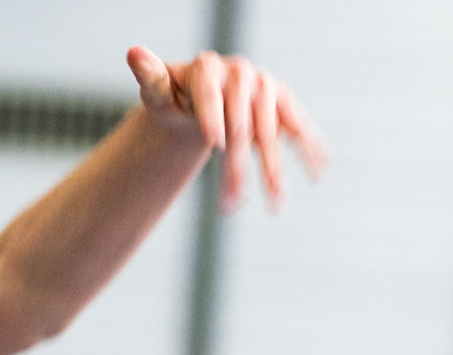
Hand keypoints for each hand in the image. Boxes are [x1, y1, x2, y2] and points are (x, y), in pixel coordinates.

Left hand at [127, 46, 327, 212]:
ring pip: (270, 132)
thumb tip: (133, 53)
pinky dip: (309, 146)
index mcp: (208, 68)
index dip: (212, 116)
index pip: (211, 94)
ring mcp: (265, 88)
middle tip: (233, 202)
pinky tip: (319, 170)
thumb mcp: (160, 91)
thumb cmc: (176, 97)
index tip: (213, 144)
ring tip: (275, 201)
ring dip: (273, 169)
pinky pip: (297, 126)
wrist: (201, 97)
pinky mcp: (282, 103)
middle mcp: (241, 74)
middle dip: (238, 165)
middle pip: (241, 123)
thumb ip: (151, 78)